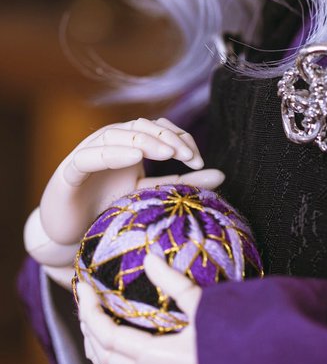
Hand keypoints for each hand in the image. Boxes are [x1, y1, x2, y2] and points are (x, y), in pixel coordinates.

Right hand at [27, 117, 223, 277]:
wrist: (67, 237)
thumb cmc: (108, 210)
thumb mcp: (149, 195)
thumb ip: (181, 183)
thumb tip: (221, 175)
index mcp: (130, 145)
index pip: (160, 129)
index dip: (181, 138)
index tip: (200, 161)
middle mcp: (110, 143)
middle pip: (142, 127)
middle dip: (168, 138)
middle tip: (189, 156)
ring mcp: (88, 153)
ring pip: (118, 134)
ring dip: (145, 140)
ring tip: (168, 153)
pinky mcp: (69, 170)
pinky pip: (91, 155)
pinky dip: (112, 152)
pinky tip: (134, 156)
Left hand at [77, 254, 214, 363]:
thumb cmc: (231, 341)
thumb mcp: (202, 306)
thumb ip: (173, 282)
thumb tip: (148, 258)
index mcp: (151, 357)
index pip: (106, 334)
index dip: (89, 310)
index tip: (82, 287)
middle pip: (102, 355)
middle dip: (88, 327)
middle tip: (85, 300)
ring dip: (97, 349)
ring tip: (92, 325)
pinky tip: (117, 353)